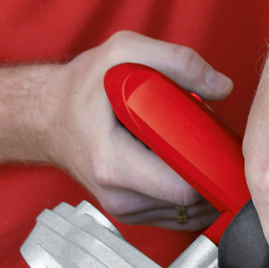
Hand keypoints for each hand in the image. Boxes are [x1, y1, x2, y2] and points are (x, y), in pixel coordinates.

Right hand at [49, 31, 232, 230]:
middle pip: (192, 203)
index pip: (184, 189)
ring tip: (196, 151)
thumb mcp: (123, 53)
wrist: (47, 116)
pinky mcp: (130, 214)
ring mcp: (124, 210)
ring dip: (202, 184)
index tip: (220, 146)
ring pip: (187, 213)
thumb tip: (221, 86)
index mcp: (114, 164)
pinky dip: (189, 193)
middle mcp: (119, 197)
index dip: (212, 168)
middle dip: (211, 173)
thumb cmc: (80, 89)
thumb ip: (177, 62)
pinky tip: (184, 166)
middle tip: (212, 141)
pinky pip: (175, 215)